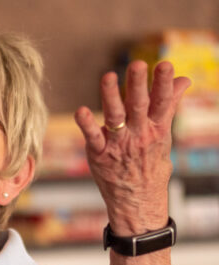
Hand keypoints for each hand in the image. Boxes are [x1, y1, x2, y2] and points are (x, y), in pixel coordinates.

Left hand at [74, 60, 190, 234]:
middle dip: (138, 85)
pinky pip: (93, 137)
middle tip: (137, 64)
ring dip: (111, 97)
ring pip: (115, 117)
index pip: (162, 102)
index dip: (163, 84)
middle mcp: (138, 134)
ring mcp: (118, 144)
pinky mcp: (100, 154)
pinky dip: (86, 125)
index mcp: (156, 128)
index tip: (165, 65)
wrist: (137, 200)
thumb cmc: (150, 162)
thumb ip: (169, 105)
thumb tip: (183, 79)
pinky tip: (80, 112)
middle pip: (138, 106)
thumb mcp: (164, 135)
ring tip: (108, 76)